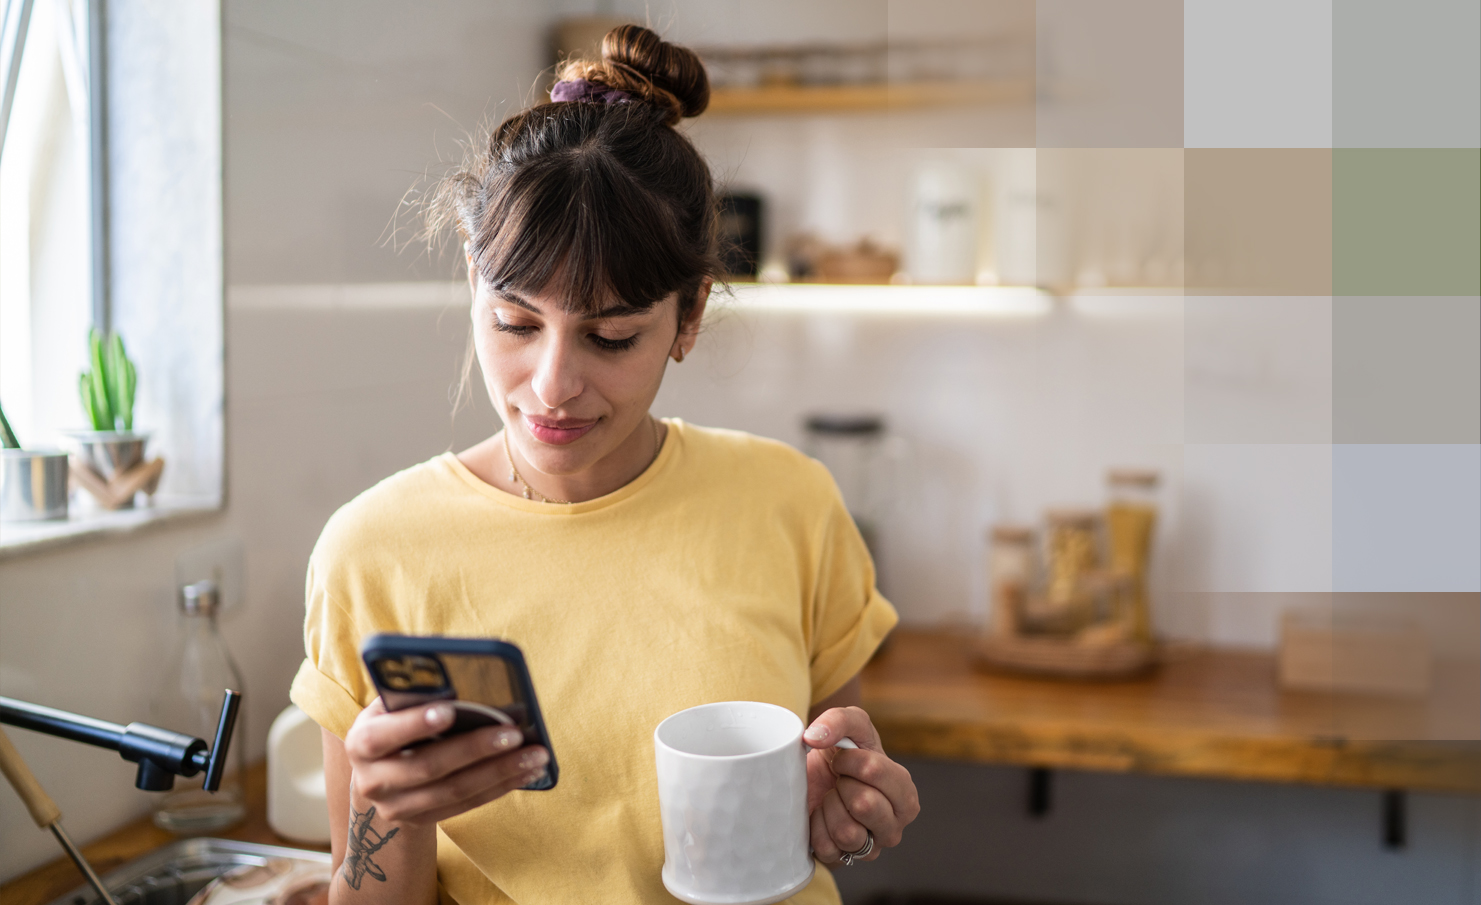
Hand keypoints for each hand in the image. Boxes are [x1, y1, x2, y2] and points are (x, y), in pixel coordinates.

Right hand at [342, 698, 548, 826]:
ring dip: (500, 771)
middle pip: (429, 766)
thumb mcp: (391, 707)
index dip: (414, 723)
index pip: (384, 735)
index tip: (449, 710)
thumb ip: (415, 695)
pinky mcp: (422, 822)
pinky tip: (527, 771)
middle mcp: (373, 781)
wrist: (378, 776)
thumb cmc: (394, 724)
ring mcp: (397, 808)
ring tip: (535, 754)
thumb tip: (461, 680)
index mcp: (361, 743)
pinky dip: (501, 787)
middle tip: (515, 732)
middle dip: (475, 748)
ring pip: (455, 790)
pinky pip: (467, 805)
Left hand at [802, 706, 918, 865]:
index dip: (849, 759)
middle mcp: (894, 827)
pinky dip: (816, 827)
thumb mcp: (849, 724)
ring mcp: (870, 848)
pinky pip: (827, 848)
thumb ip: (839, 720)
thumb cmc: (840, 753)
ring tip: (831, 799)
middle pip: (864, 804)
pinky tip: (821, 817)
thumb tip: (814, 736)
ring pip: (847, 832)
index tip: (843, 759)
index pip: (874, 770)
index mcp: (905, 795)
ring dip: (829, 807)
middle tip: (839, 782)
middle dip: (842, 785)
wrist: (812, 778)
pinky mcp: (844, 862)